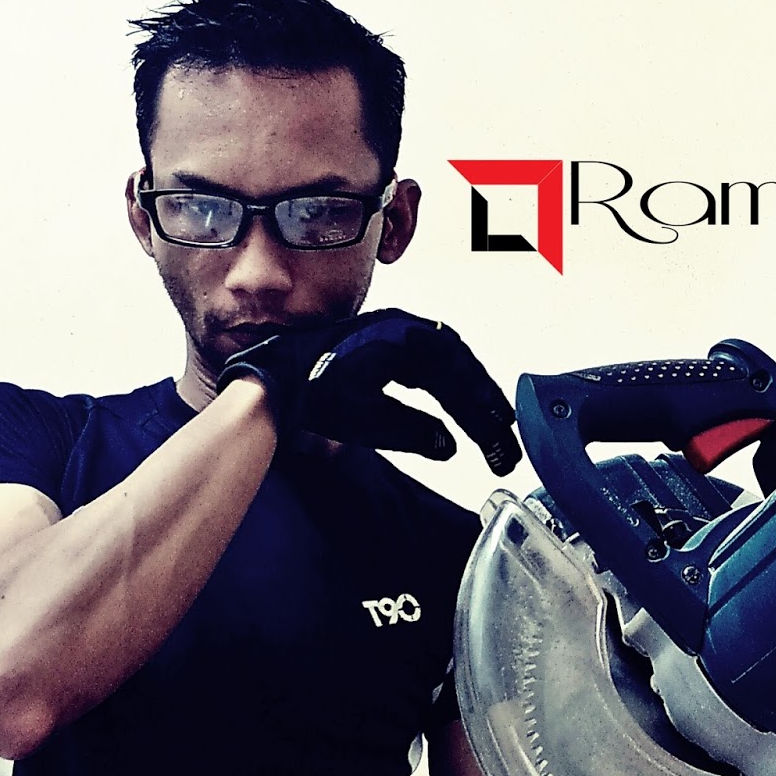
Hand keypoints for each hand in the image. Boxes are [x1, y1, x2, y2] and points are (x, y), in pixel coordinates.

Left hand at [217, 308, 521, 473]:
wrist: (272, 382)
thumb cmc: (309, 395)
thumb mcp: (363, 420)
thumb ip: (410, 431)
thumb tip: (449, 445)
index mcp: (399, 338)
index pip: (455, 371)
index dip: (481, 401)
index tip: (499, 426)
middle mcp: (400, 329)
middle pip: (457, 365)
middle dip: (482, 400)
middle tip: (504, 431)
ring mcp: (393, 336)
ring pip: (446, 365)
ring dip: (468, 394)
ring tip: (490, 423)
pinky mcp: (384, 348)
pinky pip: (428, 366)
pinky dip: (447, 388)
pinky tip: (457, 407)